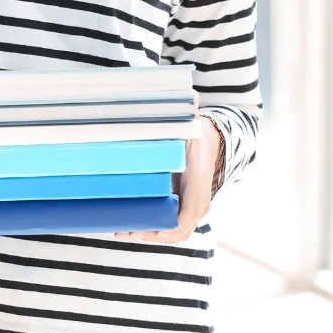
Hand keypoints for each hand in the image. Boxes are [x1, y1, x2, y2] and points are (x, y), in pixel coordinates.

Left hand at [114, 113, 220, 243]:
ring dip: (149, 236)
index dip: (170, 225)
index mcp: (199, 185)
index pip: (188, 214)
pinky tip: (131, 228)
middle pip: (178, 231)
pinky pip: (170, 227)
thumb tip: (192, 96)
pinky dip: (153, 231)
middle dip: (152, 235)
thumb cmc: (195, 135)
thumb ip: (189, 114)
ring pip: (173, 233)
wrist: (209, 142)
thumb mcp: (191, 125)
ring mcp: (192, 209)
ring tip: (123, 232)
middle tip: (126, 231)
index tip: (151, 228)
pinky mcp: (183, 209)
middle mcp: (199, 203)